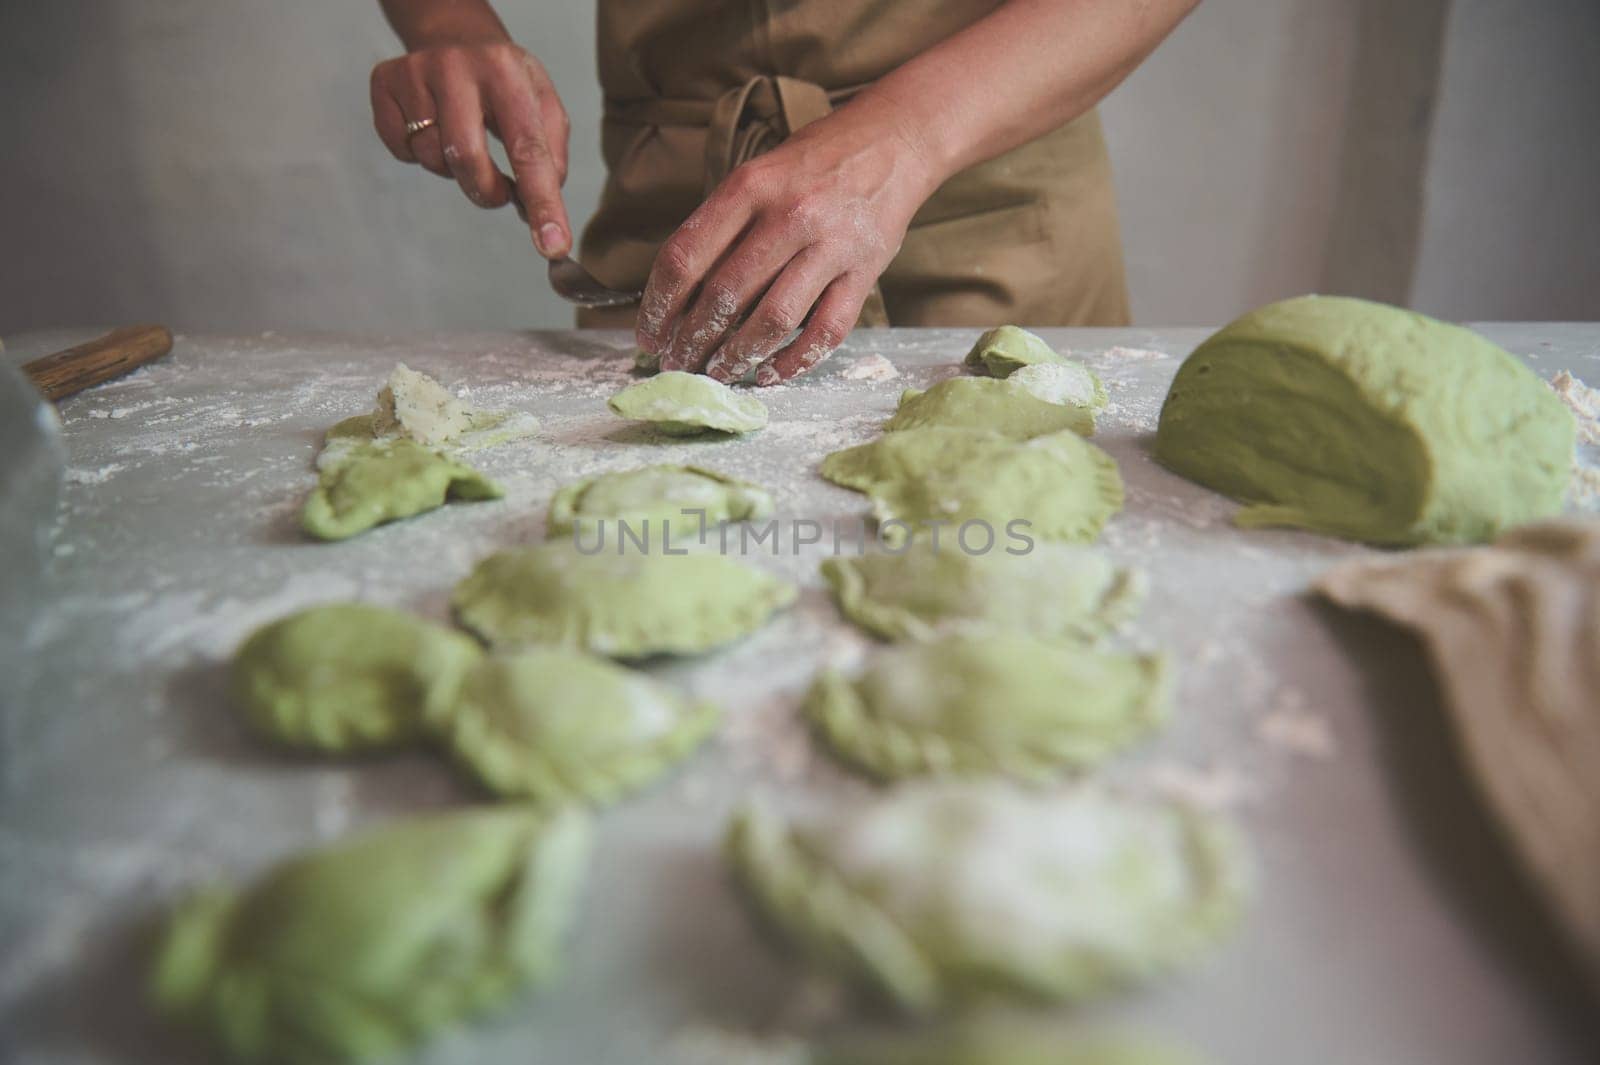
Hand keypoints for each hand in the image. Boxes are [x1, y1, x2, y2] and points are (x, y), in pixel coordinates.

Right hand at [370, 41, 571, 256]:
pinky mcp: (384, 83)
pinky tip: (433, 127)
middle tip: (499, 192)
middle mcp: (458, 67)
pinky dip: (419, 155)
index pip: (529, 149)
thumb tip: (539, 212)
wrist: (454, 35)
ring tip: (464, 140)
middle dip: (486, 191)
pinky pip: (401, 151)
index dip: (543, 201)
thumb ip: (550, 158)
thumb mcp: (542, 106)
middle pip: (467, 159)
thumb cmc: (504, 83)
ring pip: (431, 158)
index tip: (553, 245)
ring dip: (453, 170)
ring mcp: (415, 72)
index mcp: (508, 74)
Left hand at [637, 98, 940, 384]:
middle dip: (691, 342)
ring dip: (736, 357)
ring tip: (716, 373)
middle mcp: (789, 215)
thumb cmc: (814, 162)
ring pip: (772, 320)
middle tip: (677, 365)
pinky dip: (794, 361)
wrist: (893, 141)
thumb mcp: (757, 174)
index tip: (648, 336)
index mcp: (750, 187)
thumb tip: (677, 297)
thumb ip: (722, 227)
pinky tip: (769, 373)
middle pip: (724, 295)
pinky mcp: (864, 271)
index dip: (658, 306)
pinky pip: (826, 331)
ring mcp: (831, 246)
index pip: (685, 256)